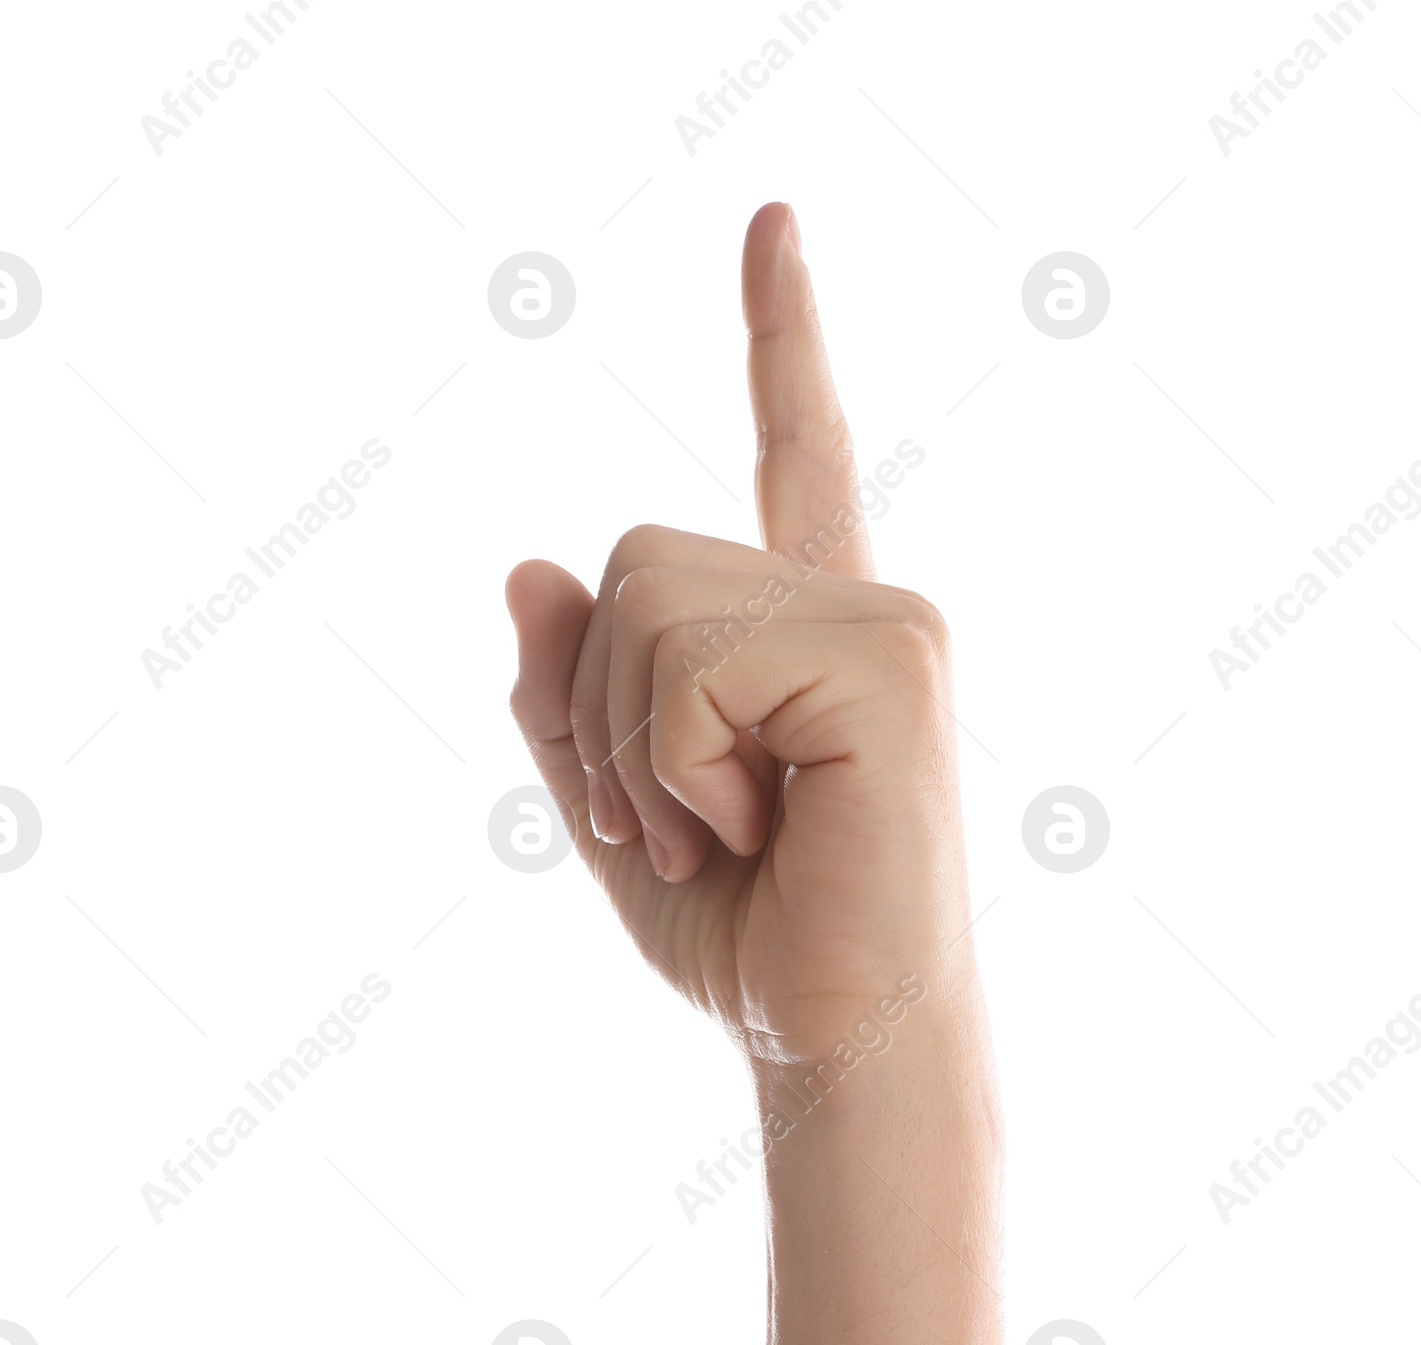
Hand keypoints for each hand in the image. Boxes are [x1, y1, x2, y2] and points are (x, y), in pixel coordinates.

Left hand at [506, 202, 975, 1065]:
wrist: (834, 1047)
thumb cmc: (751, 946)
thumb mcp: (618, 808)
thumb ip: (570, 691)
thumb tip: (526, 567)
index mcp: (809, 633)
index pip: (794, 458)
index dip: (781, 340)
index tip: (772, 221)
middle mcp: (860, 605)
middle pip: (635, 553)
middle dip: (605, 709)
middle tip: (678, 824)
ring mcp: (888, 622)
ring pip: (648, 595)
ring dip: (636, 745)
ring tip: (717, 833)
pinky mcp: (895, 659)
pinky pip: (692, 655)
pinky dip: (675, 761)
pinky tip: (751, 827)